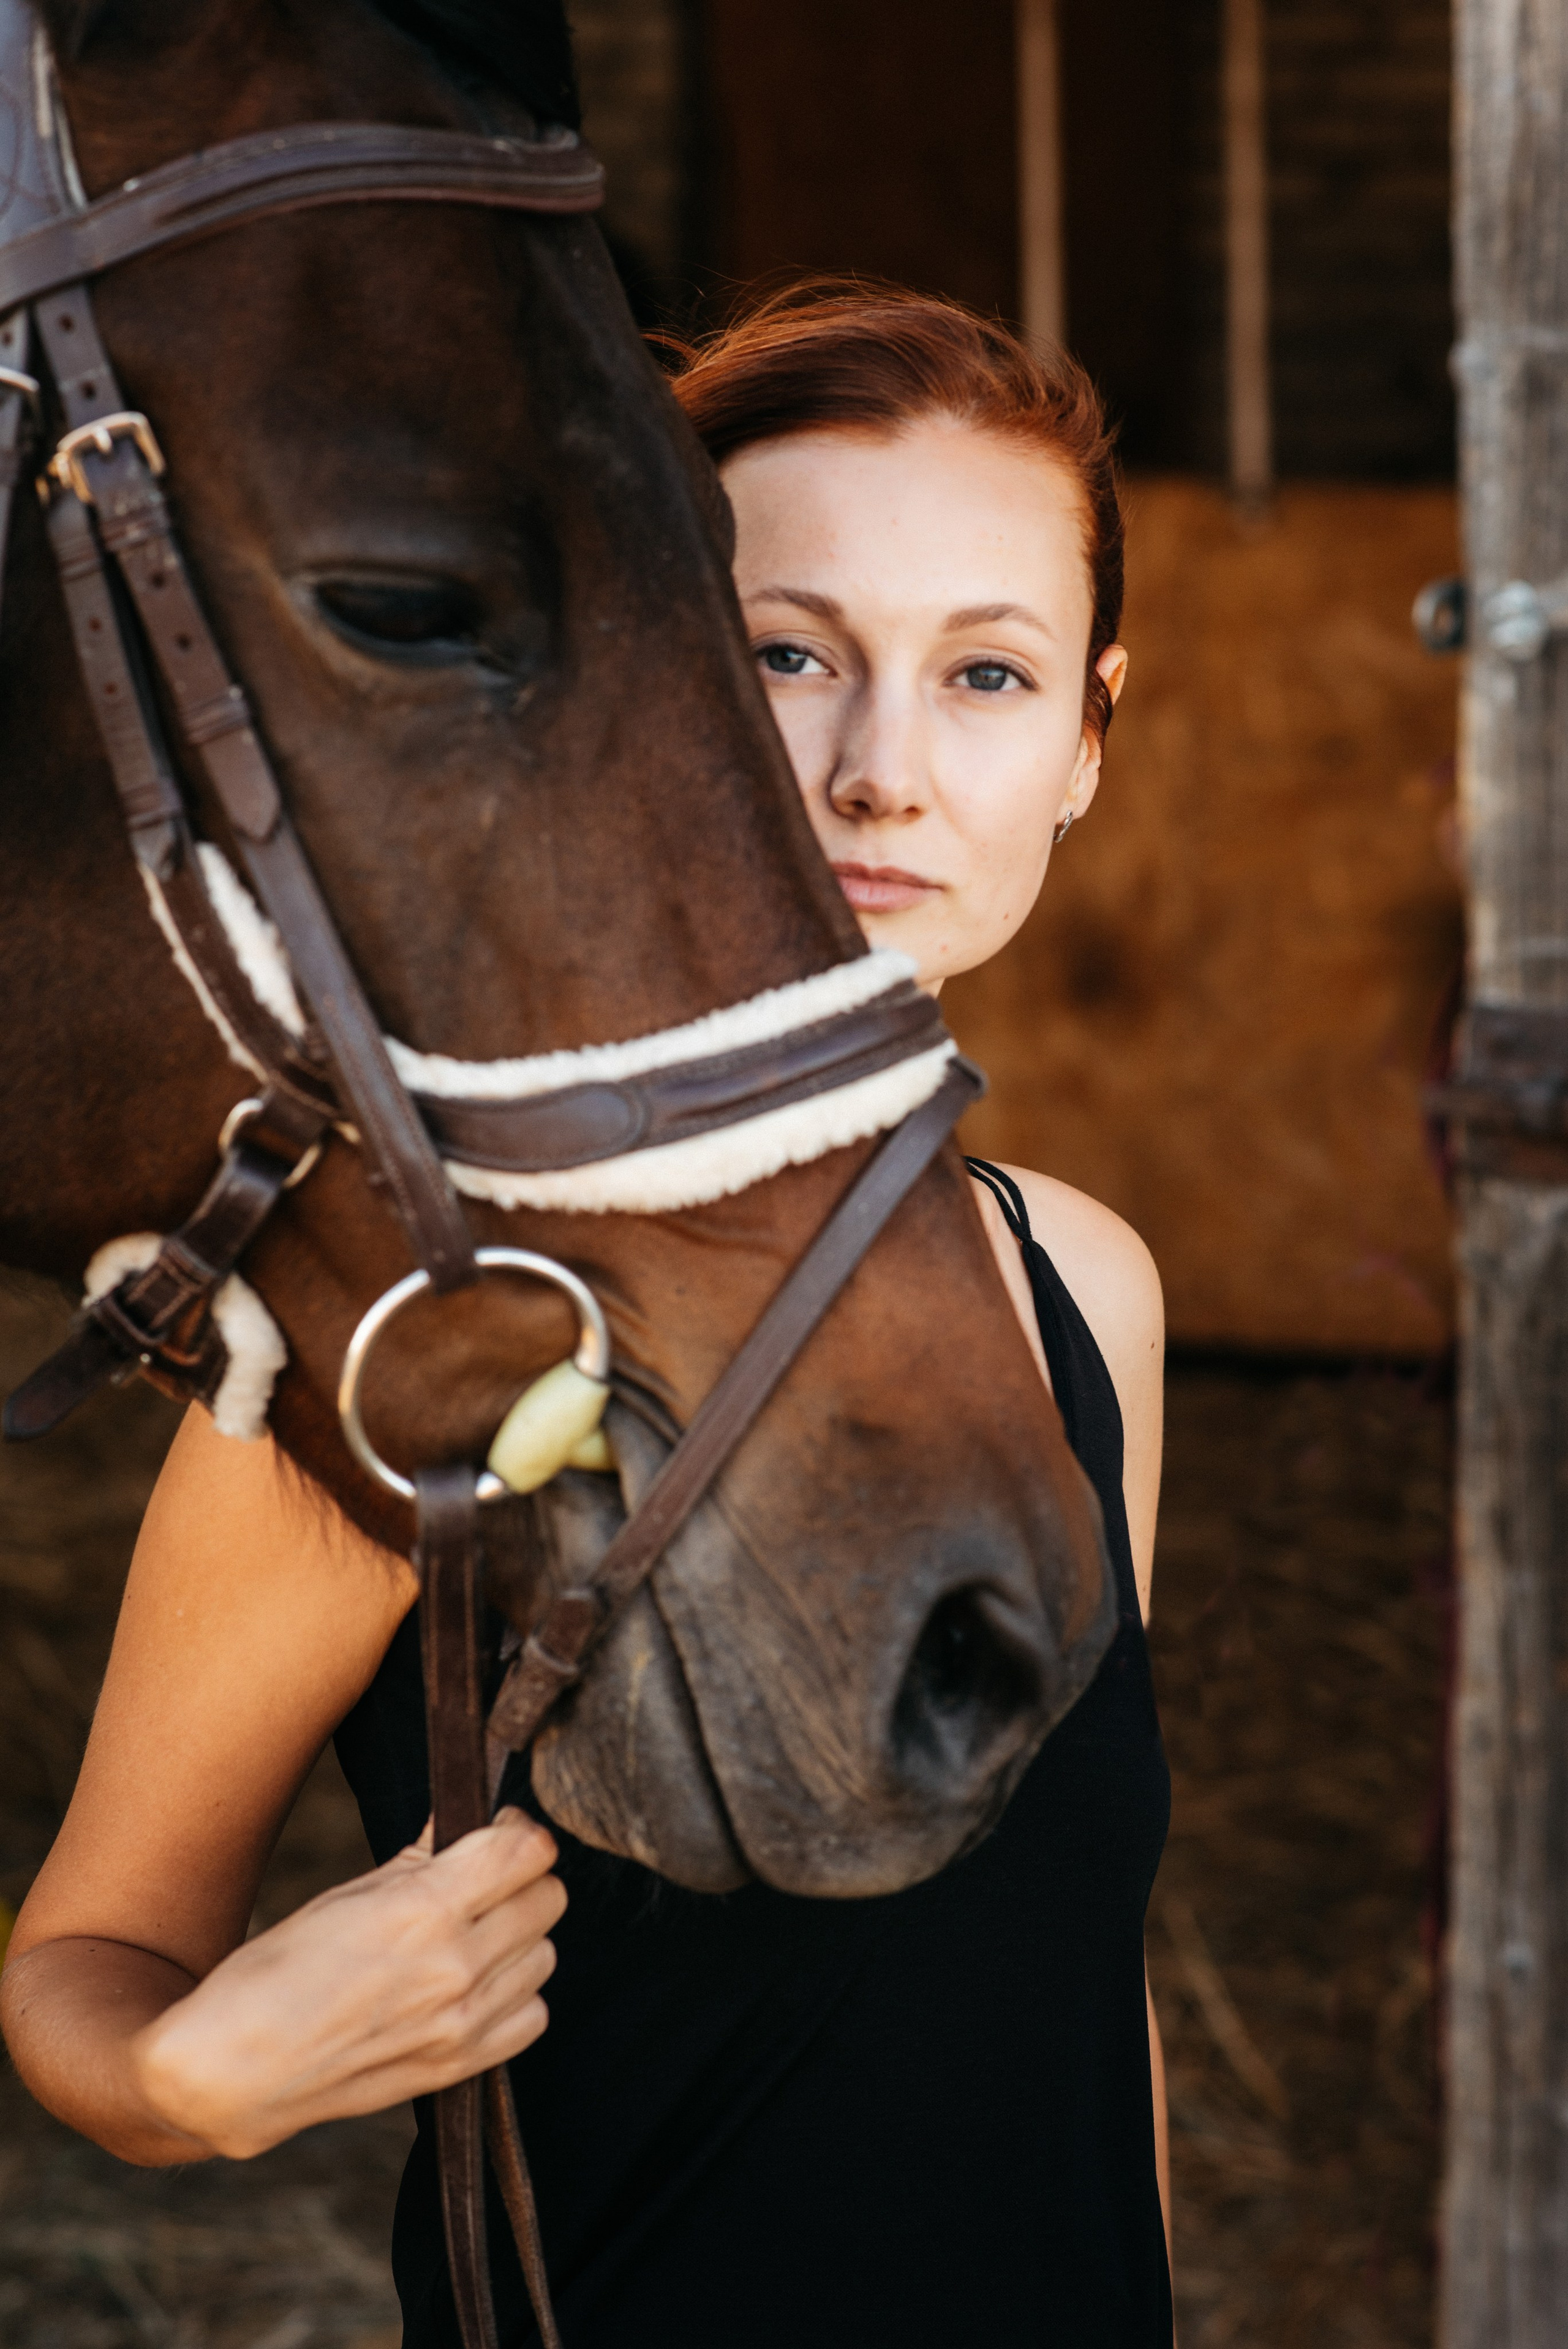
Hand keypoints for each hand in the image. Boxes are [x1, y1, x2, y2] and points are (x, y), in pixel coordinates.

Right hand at [131, 1808, 564, 2158]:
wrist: (235, 2069)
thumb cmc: (277, 1971)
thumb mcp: (346, 1895)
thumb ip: (420, 1857)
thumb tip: (461, 1817)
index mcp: (422, 1911)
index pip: (526, 1853)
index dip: (519, 1831)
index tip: (501, 1829)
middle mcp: (454, 1967)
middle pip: (548, 1898)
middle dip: (523, 1878)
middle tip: (486, 1879)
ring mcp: (461, 2023)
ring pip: (546, 1954)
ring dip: (520, 1935)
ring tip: (473, 1933)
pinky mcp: (458, 2066)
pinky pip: (532, 2015)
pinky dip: (516, 1994)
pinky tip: (477, 1984)